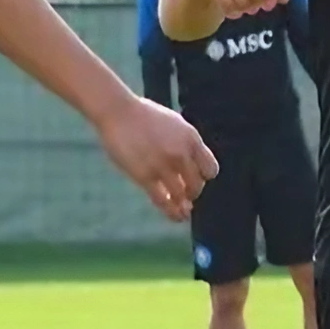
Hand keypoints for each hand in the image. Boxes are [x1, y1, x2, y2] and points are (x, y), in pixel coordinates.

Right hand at [96, 95, 217, 222]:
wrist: (119, 112)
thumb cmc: (145, 117)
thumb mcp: (175, 125)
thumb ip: (186, 144)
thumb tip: (192, 166)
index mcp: (191, 139)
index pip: (210, 169)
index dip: (204, 177)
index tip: (197, 178)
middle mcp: (181, 153)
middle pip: (197, 185)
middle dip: (193, 192)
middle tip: (187, 195)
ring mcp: (163, 165)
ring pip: (181, 196)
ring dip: (183, 206)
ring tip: (183, 211)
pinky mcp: (145, 176)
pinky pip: (163, 200)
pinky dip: (171, 211)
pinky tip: (175, 216)